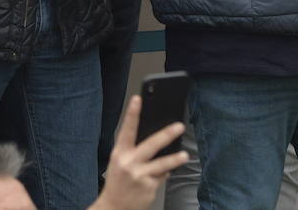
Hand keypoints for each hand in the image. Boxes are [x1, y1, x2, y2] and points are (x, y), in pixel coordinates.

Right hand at [89, 95, 186, 209]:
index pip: (127, 130)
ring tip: (184, 155)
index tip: (138, 98)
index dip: (133, 113)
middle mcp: (129, 163)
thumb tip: (157, 139)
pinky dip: (163, 175)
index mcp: (119, 154)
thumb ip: (133, 151)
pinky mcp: (149, 188)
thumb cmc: (118, 183)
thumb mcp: (119, 163)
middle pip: (151, 145)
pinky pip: (162, 177)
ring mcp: (140, 176)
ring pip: (162, 164)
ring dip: (175, 159)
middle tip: (179, 126)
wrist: (113, 208)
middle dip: (167, 134)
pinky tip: (159, 176)